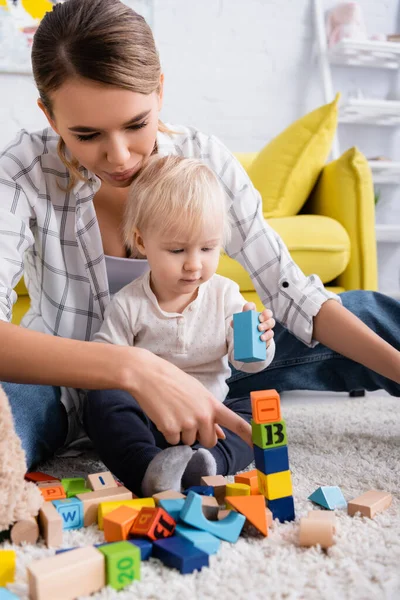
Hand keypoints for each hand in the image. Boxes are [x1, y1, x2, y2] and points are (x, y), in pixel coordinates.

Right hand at [121, 347, 251, 447]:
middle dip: (199, 435)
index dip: (249, 436)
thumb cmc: (173, 381)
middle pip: (209, 442)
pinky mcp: (170, 429)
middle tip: (186, 417)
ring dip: (181, 432)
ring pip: (188, 442)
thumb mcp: (196, 393)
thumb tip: (221, 434)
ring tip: (172, 411)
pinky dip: (167, 432)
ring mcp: (187, 423)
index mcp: (212, 404)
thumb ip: (210, 413)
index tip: (260, 446)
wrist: (147, 374)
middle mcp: (203, 415)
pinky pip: (172, 441)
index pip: (236, 423)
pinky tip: (163, 414)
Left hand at [232, 302, 274, 346]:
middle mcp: (261, 319)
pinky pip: (271, 334)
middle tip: (259, 319)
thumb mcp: (239, 328)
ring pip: (271, 322)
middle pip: (267, 313)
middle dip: (265, 314)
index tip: (250, 308)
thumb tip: (233, 323)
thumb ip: (236, 324)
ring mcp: (267, 327)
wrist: (250, 343)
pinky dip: (267, 336)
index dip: (251, 306)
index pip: (252, 307)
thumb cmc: (245, 332)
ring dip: (266, 325)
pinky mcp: (269, 336)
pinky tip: (262, 338)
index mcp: (252, 315)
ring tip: (260, 329)